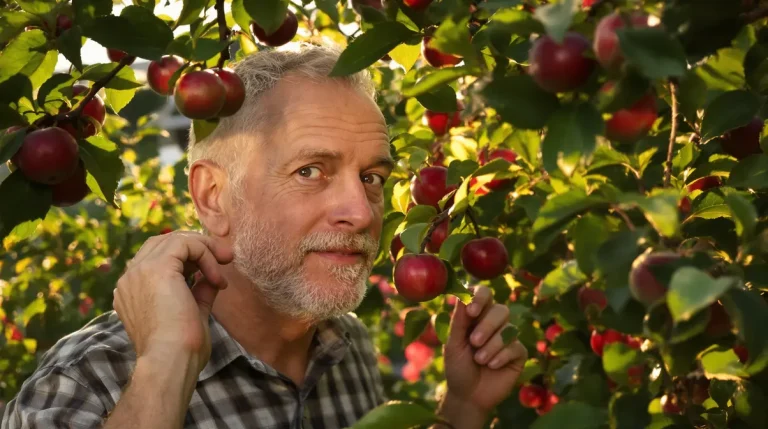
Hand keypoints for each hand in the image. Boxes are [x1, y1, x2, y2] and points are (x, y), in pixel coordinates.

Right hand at [113, 231, 233, 373]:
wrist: (171, 362)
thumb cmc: (182, 350)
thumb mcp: (193, 314)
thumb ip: (198, 292)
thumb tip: (211, 277)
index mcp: (133, 292)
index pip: (158, 259)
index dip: (190, 260)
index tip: (216, 275)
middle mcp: (130, 279)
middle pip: (164, 243)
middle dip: (198, 247)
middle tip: (226, 258)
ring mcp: (139, 271)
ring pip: (174, 240)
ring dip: (205, 249)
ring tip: (226, 262)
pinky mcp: (156, 267)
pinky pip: (185, 244)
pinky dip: (206, 254)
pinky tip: (216, 277)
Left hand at [443, 286, 527, 413]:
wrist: (468, 396)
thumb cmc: (457, 367)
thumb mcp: (453, 343)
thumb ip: (458, 320)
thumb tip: (462, 293)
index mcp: (476, 315)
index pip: (484, 294)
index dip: (480, 298)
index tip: (472, 312)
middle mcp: (494, 323)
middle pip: (500, 310)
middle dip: (487, 326)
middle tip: (474, 342)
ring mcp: (508, 337)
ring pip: (509, 328)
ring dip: (492, 345)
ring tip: (479, 359)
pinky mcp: (519, 353)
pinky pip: (516, 346)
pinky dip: (501, 356)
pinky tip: (492, 366)